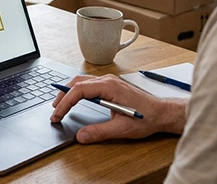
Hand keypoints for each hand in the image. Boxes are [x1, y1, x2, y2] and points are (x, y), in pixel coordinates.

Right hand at [50, 74, 185, 142]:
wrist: (162, 113)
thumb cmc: (147, 117)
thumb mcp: (122, 128)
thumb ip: (100, 132)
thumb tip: (81, 136)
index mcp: (109, 87)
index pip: (79, 90)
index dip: (65, 102)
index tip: (57, 114)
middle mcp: (108, 80)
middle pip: (77, 82)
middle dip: (62, 95)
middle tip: (54, 110)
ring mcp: (109, 81)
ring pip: (82, 81)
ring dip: (69, 91)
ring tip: (60, 105)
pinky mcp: (111, 85)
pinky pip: (89, 83)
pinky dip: (77, 90)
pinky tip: (75, 99)